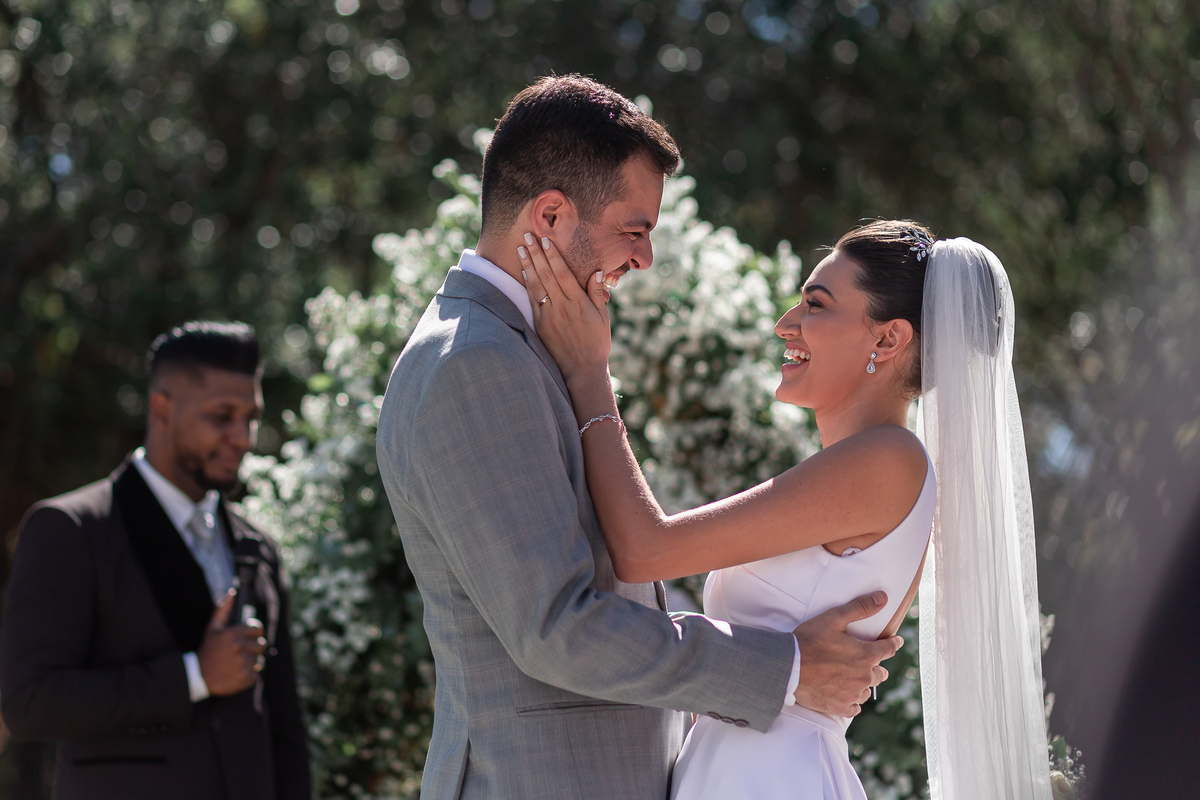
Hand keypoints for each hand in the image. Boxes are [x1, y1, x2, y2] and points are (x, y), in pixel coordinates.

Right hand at [197, 590, 266, 696]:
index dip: (255, 634)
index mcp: (234, 634)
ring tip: (236, 664)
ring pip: (258, 661)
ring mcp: (243, 663)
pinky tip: (235, 673)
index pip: (258, 630)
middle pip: (261, 645)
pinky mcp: (245, 678)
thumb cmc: (207, 650)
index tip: (250, 638)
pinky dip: (248, 675)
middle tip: (242, 653)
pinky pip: (255, 674)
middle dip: (253, 649)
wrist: (197, 676)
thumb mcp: (213, 628)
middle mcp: (240, 647)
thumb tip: (232, 592)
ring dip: (250, 663)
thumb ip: (224, 610)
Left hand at [518, 233, 611, 384]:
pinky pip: (532, 300)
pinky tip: (522, 272)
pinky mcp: (540, 325)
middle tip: (527, 235)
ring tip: (520, 248)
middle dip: (536, 253)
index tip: (545, 239)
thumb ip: (596, 293)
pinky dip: (526, 284)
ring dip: (527, 265)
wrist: (582, 370)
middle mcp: (562, 306)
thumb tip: (597, 271)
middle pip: (546, 274)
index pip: (563, 273)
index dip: (553, 255)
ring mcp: (549, 316)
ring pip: (536, 285)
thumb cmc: (596, 343)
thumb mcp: (603, 317)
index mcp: (578, 302)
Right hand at [791, 591, 902, 716]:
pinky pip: (854, 707)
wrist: (788, 667)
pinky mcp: (840, 707)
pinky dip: (852, 701)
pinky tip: (845, 694)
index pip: (889, 649)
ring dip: (863, 683)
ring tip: (853, 678)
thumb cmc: (809, 640)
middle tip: (869, 661)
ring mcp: (852, 694)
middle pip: (880, 674)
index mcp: (866, 655)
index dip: (893, 643)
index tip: (896, 641)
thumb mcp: (834, 618)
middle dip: (877, 666)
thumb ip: (860, 608)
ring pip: (867, 691)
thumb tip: (883, 598)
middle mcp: (864, 677)